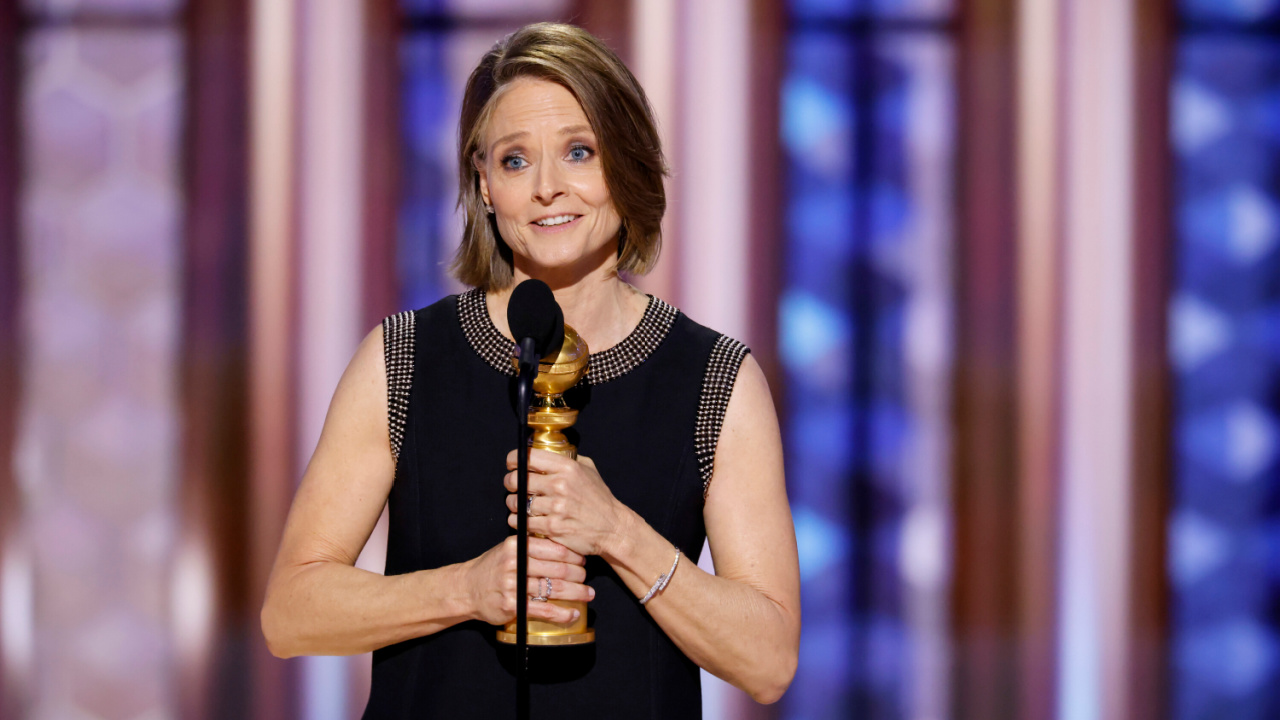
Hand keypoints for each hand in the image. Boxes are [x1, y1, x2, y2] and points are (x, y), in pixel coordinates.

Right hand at [463, 535, 594, 625]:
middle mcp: (515, 563)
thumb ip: (531, 546)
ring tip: (588, 595)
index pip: (554, 549)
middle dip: (578, 575)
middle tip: (587, 579)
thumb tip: (565, 547)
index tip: (583, 560)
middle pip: (557, 569)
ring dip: (576, 593)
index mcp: (516, 546)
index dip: (573, 556)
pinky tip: (573, 614)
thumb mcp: (509, 549)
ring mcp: (513, 585)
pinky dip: (562, 613)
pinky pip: (543, 609)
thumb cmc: (493, 568)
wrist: (467, 589)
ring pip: (553, 589)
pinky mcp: (512, 606)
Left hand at [504, 449, 628, 557]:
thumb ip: (568, 459)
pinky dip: (519, 521)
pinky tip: (523, 520)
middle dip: (510, 483)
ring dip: (514, 504)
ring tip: (519, 505)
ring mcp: (556, 507)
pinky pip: (522, 522)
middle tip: (512, 486)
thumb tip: (547, 452)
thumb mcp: (589, 470)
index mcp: (567, 468)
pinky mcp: (552, 527)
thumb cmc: (599, 499)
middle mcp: (560, 485)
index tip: (512, 465)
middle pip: (517, 480)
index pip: (528, 457)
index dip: (513, 460)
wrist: (611, 528)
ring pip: (517, 503)